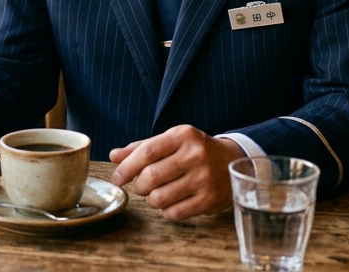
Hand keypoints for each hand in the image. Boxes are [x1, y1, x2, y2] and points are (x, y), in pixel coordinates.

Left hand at [108, 125, 244, 219]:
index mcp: (183, 135)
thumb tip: (114, 156)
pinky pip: (174, 213)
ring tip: (157, 193)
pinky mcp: (209, 200)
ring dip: (151, 200)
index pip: (146, 152)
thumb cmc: (196, 151)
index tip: (117, 178)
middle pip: (150, 177)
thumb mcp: (173, 142)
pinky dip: (166, 210)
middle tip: (141, 186)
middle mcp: (195, 155)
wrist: (234, 162)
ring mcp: (204, 178)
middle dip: (139, 186)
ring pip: (159, 198)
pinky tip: (172, 202)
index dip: (126, 168)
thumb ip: (142, 147)